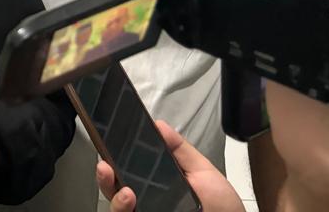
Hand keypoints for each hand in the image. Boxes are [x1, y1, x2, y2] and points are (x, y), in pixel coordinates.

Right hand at [94, 120, 243, 211]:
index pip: (127, 170)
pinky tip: (129, 198)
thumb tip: (158, 125)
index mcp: (157, 183)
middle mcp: (146, 201)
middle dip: (105, 176)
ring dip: (114, 197)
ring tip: (125, 191)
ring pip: (116, 207)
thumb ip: (181, 150)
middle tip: (105, 165)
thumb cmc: (223, 209)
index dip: (114, 158)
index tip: (108, 145)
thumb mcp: (204, 173)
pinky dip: (122, 209)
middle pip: (114, 188)